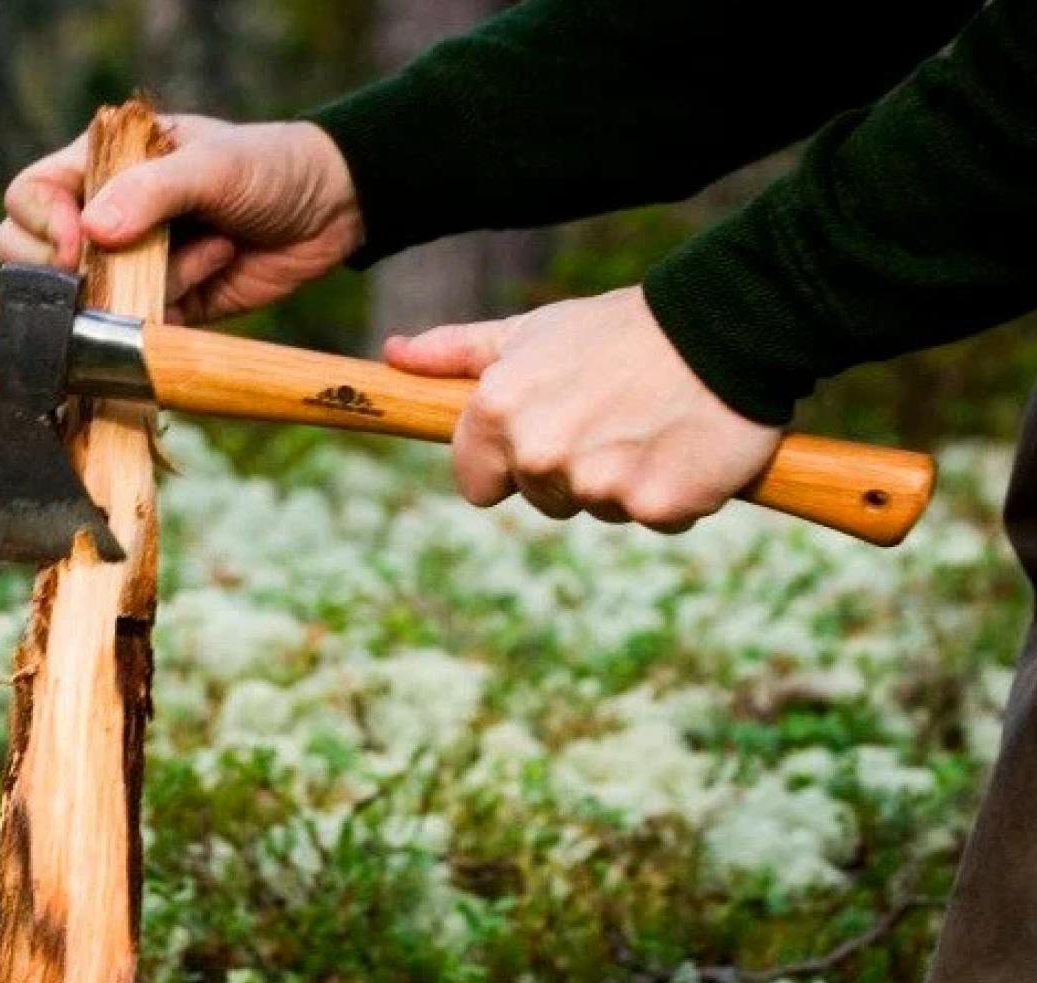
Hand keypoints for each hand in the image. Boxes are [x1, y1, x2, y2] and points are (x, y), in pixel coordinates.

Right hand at [0, 116, 364, 321]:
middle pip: (32, 256)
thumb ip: (150, 192)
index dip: (41, 225)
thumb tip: (90, 233)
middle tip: (131, 262)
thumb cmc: (270, 167)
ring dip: (152, 282)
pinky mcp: (159, 305)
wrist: (334, 209)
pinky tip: (219, 267)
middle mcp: (104, 216)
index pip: (30, 196)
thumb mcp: (211, 166)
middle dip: (77, 271)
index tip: (79, 246)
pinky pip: (135, 326)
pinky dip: (173, 307)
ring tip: (212, 248)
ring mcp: (129, 265)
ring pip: (89, 301)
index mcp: (102, 165)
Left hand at [383, 286, 782, 532]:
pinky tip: (685, 445)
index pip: (476, 484)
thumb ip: (457, 353)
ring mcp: (598, 484)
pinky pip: (655, 518)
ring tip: (651, 424)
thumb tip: (394, 354)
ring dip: (624, 479)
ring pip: (598, 509)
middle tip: (614, 415)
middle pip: (540, 499)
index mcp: (497, 413)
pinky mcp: (657, 505)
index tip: (550, 430)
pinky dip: (673, 492)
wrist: (728, 323)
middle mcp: (539, 453)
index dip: (510, 463)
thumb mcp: (531, 331)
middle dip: (573, 469)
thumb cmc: (620, 328)